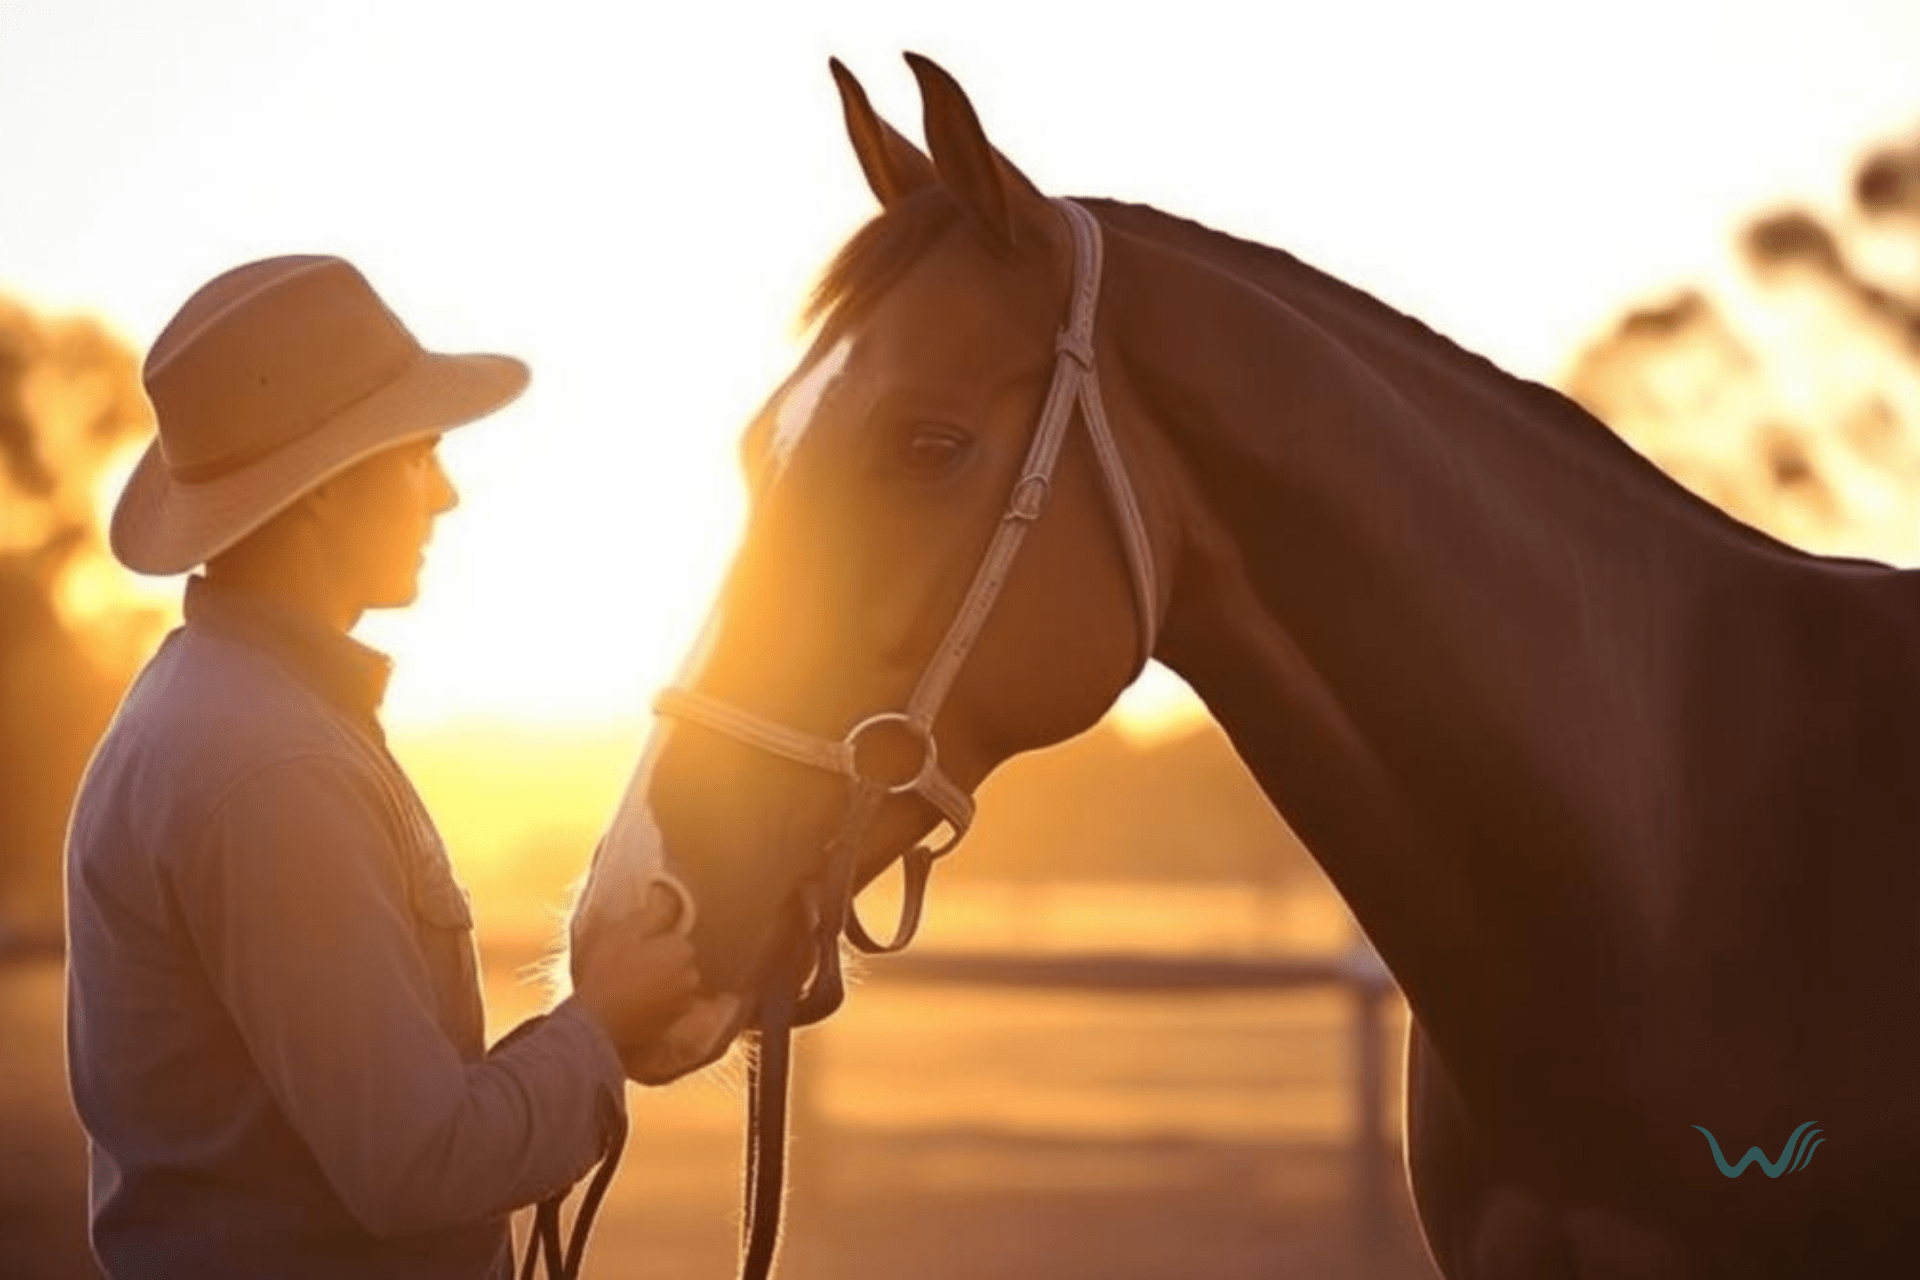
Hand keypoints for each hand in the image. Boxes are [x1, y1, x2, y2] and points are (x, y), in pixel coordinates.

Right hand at [571, 885, 700, 1053]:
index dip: (656, 946)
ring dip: (663, 988)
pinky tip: (635, 1009)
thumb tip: (658, 907)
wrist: (597, 1022)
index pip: (677, 943)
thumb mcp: (619, 932)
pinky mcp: (672, 1026)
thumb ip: (644, 917)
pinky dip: (658, 1009)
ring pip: (676, 989)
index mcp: (680, 950)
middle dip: (664, 966)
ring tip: (633, 992)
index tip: (636, 952)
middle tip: (633, 971)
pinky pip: (668, 1011)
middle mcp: (689, 977)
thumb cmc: (607, 972)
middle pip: (680, 966)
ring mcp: (683, 1004)